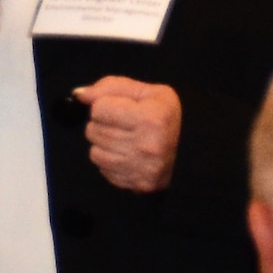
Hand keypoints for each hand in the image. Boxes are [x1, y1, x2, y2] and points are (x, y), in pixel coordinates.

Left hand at [75, 76, 180, 192]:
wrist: (193, 150)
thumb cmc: (167, 116)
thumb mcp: (148, 92)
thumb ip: (111, 87)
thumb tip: (79, 95)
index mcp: (150, 118)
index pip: (99, 109)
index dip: (106, 105)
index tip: (121, 108)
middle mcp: (145, 146)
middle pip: (93, 130)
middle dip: (103, 124)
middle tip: (123, 124)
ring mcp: (140, 169)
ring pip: (94, 152)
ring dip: (104, 144)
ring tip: (124, 139)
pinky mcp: (136, 184)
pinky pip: (103, 169)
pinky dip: (110, 161)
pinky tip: (127, 155)